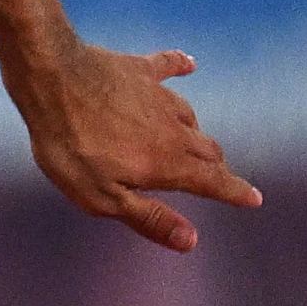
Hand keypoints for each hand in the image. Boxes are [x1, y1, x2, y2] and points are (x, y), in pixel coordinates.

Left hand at [12, 35, 260, 251]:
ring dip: (194, 132)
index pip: (213, 182)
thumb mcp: (103, 198)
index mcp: (168, 163)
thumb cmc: (71, 146)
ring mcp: (158, 96)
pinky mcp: (139, 70)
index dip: (235, 192)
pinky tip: (189, 65)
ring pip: (190, 117)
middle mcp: (174, 129)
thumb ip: (149, 218)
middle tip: (215, 176)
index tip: (254, 199)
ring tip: (192, 141)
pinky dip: (180, 67)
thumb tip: (191, 240)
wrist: (52, 80)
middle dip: (214, 166)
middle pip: (207, 150)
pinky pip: (168, 66)